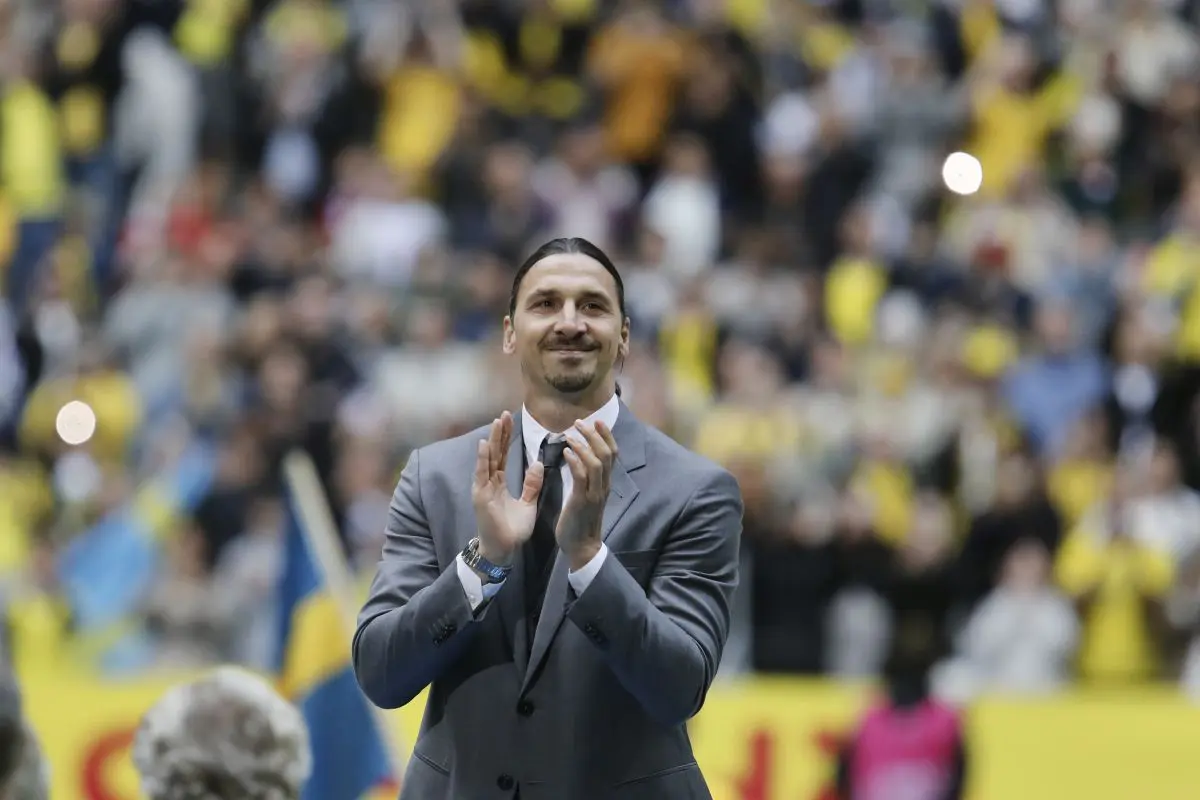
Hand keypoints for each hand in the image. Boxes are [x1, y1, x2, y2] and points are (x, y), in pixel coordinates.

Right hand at [472, 412, 544, 564]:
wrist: (504, 549)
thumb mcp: (528, 503)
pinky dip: (482, 460)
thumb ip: (532, 484)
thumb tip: (538, 464)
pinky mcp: (480, 496)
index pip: (502, 455)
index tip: (510, 420)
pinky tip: (484, 445)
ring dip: (491, 441)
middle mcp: (489, 481)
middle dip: (499, 433)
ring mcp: (483, 487)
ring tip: (496, 422)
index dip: (506, 438)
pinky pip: (481, 475)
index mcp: (499, 482)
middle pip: (495, 452)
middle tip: (505, 414)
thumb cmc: (513, 529)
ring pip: (488, 459)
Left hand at [557, 420, 617, 568]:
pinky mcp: (583, 501)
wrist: (581, 547)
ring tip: (570, 433)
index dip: (606, 436)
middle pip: (607, 454)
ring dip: (584, 445)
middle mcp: (603, 486)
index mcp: (604, 483)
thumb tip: (579, 459)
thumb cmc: (579, 521)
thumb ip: (585, 478)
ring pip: (597, 462)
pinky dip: (575, 461)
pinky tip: (566, 451)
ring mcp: (595, 494)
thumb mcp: (586, 495)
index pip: (612, 454)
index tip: (596, 421)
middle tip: (579, 422)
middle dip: (594, 435)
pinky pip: (582, 477)